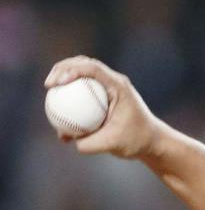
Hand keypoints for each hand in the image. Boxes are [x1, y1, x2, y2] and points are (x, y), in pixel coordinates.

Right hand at [44, 56, 160, 158]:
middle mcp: (114, 82)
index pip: (93, 69)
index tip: (57, 83)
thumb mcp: (113, 145)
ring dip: (65, 78)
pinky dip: (71, 98)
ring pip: (82, 75)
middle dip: (63, 68)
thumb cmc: (137, 141)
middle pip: (84, 64)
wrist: (152, 142)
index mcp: (119, 86)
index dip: (71, 70)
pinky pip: (84, 92)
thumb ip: (90, 143)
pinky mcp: (105, 97)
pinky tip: (58, 113)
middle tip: (49, 84)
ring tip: (50, 90)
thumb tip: (67, 138)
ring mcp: (109, 88)